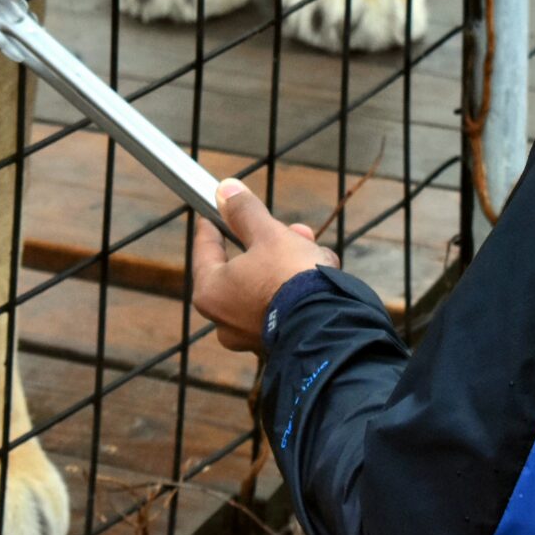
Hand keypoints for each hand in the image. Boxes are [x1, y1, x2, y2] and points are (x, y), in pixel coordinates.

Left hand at [190, 178, 338, 353]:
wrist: (328, 326)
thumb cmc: (291, 279)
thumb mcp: (268, 235)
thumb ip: (244, 213)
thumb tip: (225, 190)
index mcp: (211, 292)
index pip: (206, 248)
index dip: (212, 223)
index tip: (214, 212)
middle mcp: (224, 320)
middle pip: (242, 267)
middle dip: (270, 243)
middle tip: (289, 228)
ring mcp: (249, 336)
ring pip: (266, 285)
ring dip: (289, 263)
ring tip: (314, 251)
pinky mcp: (276, 343)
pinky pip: (283, 306)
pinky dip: (298, 289)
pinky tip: (321, 275)